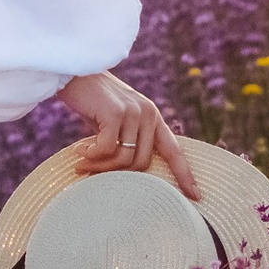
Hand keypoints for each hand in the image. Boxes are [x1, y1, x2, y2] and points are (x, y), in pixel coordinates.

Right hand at [57, 70, 198, 201]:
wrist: (73, 72)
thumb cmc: (90, 101)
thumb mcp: (115, 121)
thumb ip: (126, 139)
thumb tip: (124, 172)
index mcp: (152, 117)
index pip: (174, 150)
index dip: (184, 174)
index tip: (195, 196)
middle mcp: (148, 114)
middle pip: (141, 163)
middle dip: (115, 174)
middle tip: (90, 171)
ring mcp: (134, 113)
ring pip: (124, 159)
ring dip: (99, 166)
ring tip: (81, 164)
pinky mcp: (115, 113)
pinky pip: (107, 149)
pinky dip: (92, 155)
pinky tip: (80, 151)